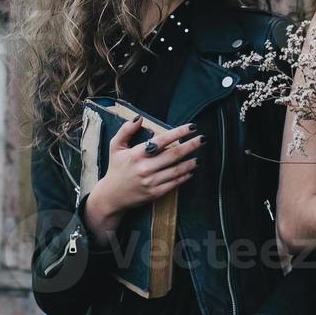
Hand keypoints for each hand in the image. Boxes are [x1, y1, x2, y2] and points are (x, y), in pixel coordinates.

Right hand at [85, 118, 200, 243]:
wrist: (112, 196)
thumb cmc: (116, 168)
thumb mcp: (115, 146)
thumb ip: (126, 130)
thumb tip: (139, 118)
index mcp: (136, 154)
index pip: (162, 140)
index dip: (179, 132)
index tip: (192, 127)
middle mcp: (145, 168)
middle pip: (174, 155)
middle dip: (191, 145)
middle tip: (203, 139)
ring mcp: (151, 182)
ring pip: (176, 170)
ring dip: (191, 162)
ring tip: (199, 156)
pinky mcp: (155, 193)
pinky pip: (174, 183)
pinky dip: (184, 176)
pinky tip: (191, 171)